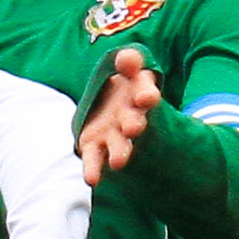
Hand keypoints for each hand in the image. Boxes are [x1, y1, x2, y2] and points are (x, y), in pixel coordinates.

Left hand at [77, 45, 160, 185]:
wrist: (107, 105)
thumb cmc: (123, 86)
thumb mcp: (127, 68)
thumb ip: (129, 62)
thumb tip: (127, 59)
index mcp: (138, 95)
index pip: (145, 92)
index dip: (146, 95)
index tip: (146, 98)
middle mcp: (129, 117)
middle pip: (133, 121)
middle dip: (133, 124)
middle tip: (133, 128)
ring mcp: (113, 134)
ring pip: (118, 145)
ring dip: (119, 152)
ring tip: (118, 162)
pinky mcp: (94, 145)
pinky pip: (94, 159)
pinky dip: (93, 169)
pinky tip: (92, 180)